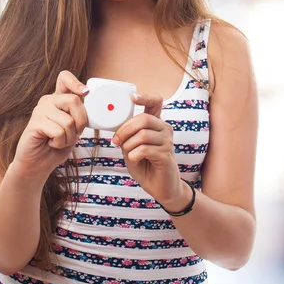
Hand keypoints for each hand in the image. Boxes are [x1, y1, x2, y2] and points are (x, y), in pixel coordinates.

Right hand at [12, 70, 88, 181]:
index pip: (64, 78)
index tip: (85, 92)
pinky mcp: (34, 124)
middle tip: (73, 133)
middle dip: (81, 121)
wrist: (39, 164)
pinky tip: (50, 143)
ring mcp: (40, 111)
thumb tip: (88, 101)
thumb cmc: (58, 145)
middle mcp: (48, 101)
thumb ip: (80, 114)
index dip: (76, 82)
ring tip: (59, 140)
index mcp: (59, 99)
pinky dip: (60, 143)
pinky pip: (58, 132)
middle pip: (74, 100)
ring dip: (69, 137)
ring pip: (68, 121)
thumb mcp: (75, 127)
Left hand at [113, 93, 188, 209]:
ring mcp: (168, 142)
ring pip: (143, 135)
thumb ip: (127, 135)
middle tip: (116, 140)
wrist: (160, 186)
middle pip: (144, 119)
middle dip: (125, 130)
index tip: (133, 97)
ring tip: (128, 153)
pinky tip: (135, 160)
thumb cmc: (145, 164)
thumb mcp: (132, 146)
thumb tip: (115, 126)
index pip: (156, 102)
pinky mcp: (166, 155)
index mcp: (156, 123)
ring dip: (128, 145)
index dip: (145, 97)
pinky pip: (144, 149)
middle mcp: (164, 129)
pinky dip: (134, 155)